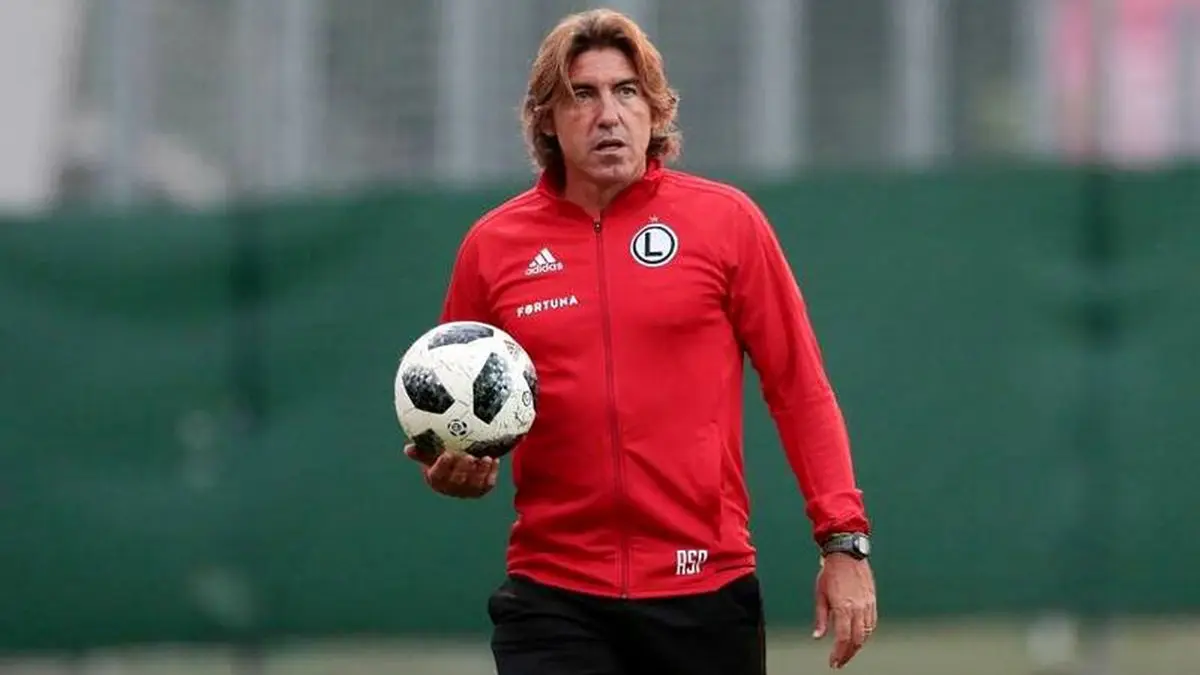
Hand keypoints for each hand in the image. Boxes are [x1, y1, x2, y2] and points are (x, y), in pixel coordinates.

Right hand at [404, 443, 499, 498]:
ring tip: (486, 458)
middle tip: (469, 456)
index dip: (443, 466)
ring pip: (474, 484)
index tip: (447, 454)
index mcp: (436, 480)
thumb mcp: (430, 455)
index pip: (438, 475)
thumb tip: (407, 448)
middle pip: (457, 481)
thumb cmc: (439, 457)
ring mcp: (467, 491)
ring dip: (481, 471)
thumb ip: (421, 451)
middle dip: (463, 469)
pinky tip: (494, 459)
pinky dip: (491, 472)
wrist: (458, 469)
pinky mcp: (481, 490)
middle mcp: (451, 489)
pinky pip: (487, 483)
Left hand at [812, 554, 876, 668]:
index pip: (843, 638)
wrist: (846, 553)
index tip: (834, 662)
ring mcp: (867, 604)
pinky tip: (860, 637)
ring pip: (867, 633)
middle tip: (841, 661)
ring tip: (848, 651)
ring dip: (858, 645)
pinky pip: (872, 623)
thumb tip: (818, 636)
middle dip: (848, 653)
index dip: (839, 653)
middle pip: (857, 639)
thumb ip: (820, 618)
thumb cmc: (831, 571)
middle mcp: (858, 608)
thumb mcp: (820, 594)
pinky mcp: (872, 600)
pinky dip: (867, 633)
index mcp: (843, 607)